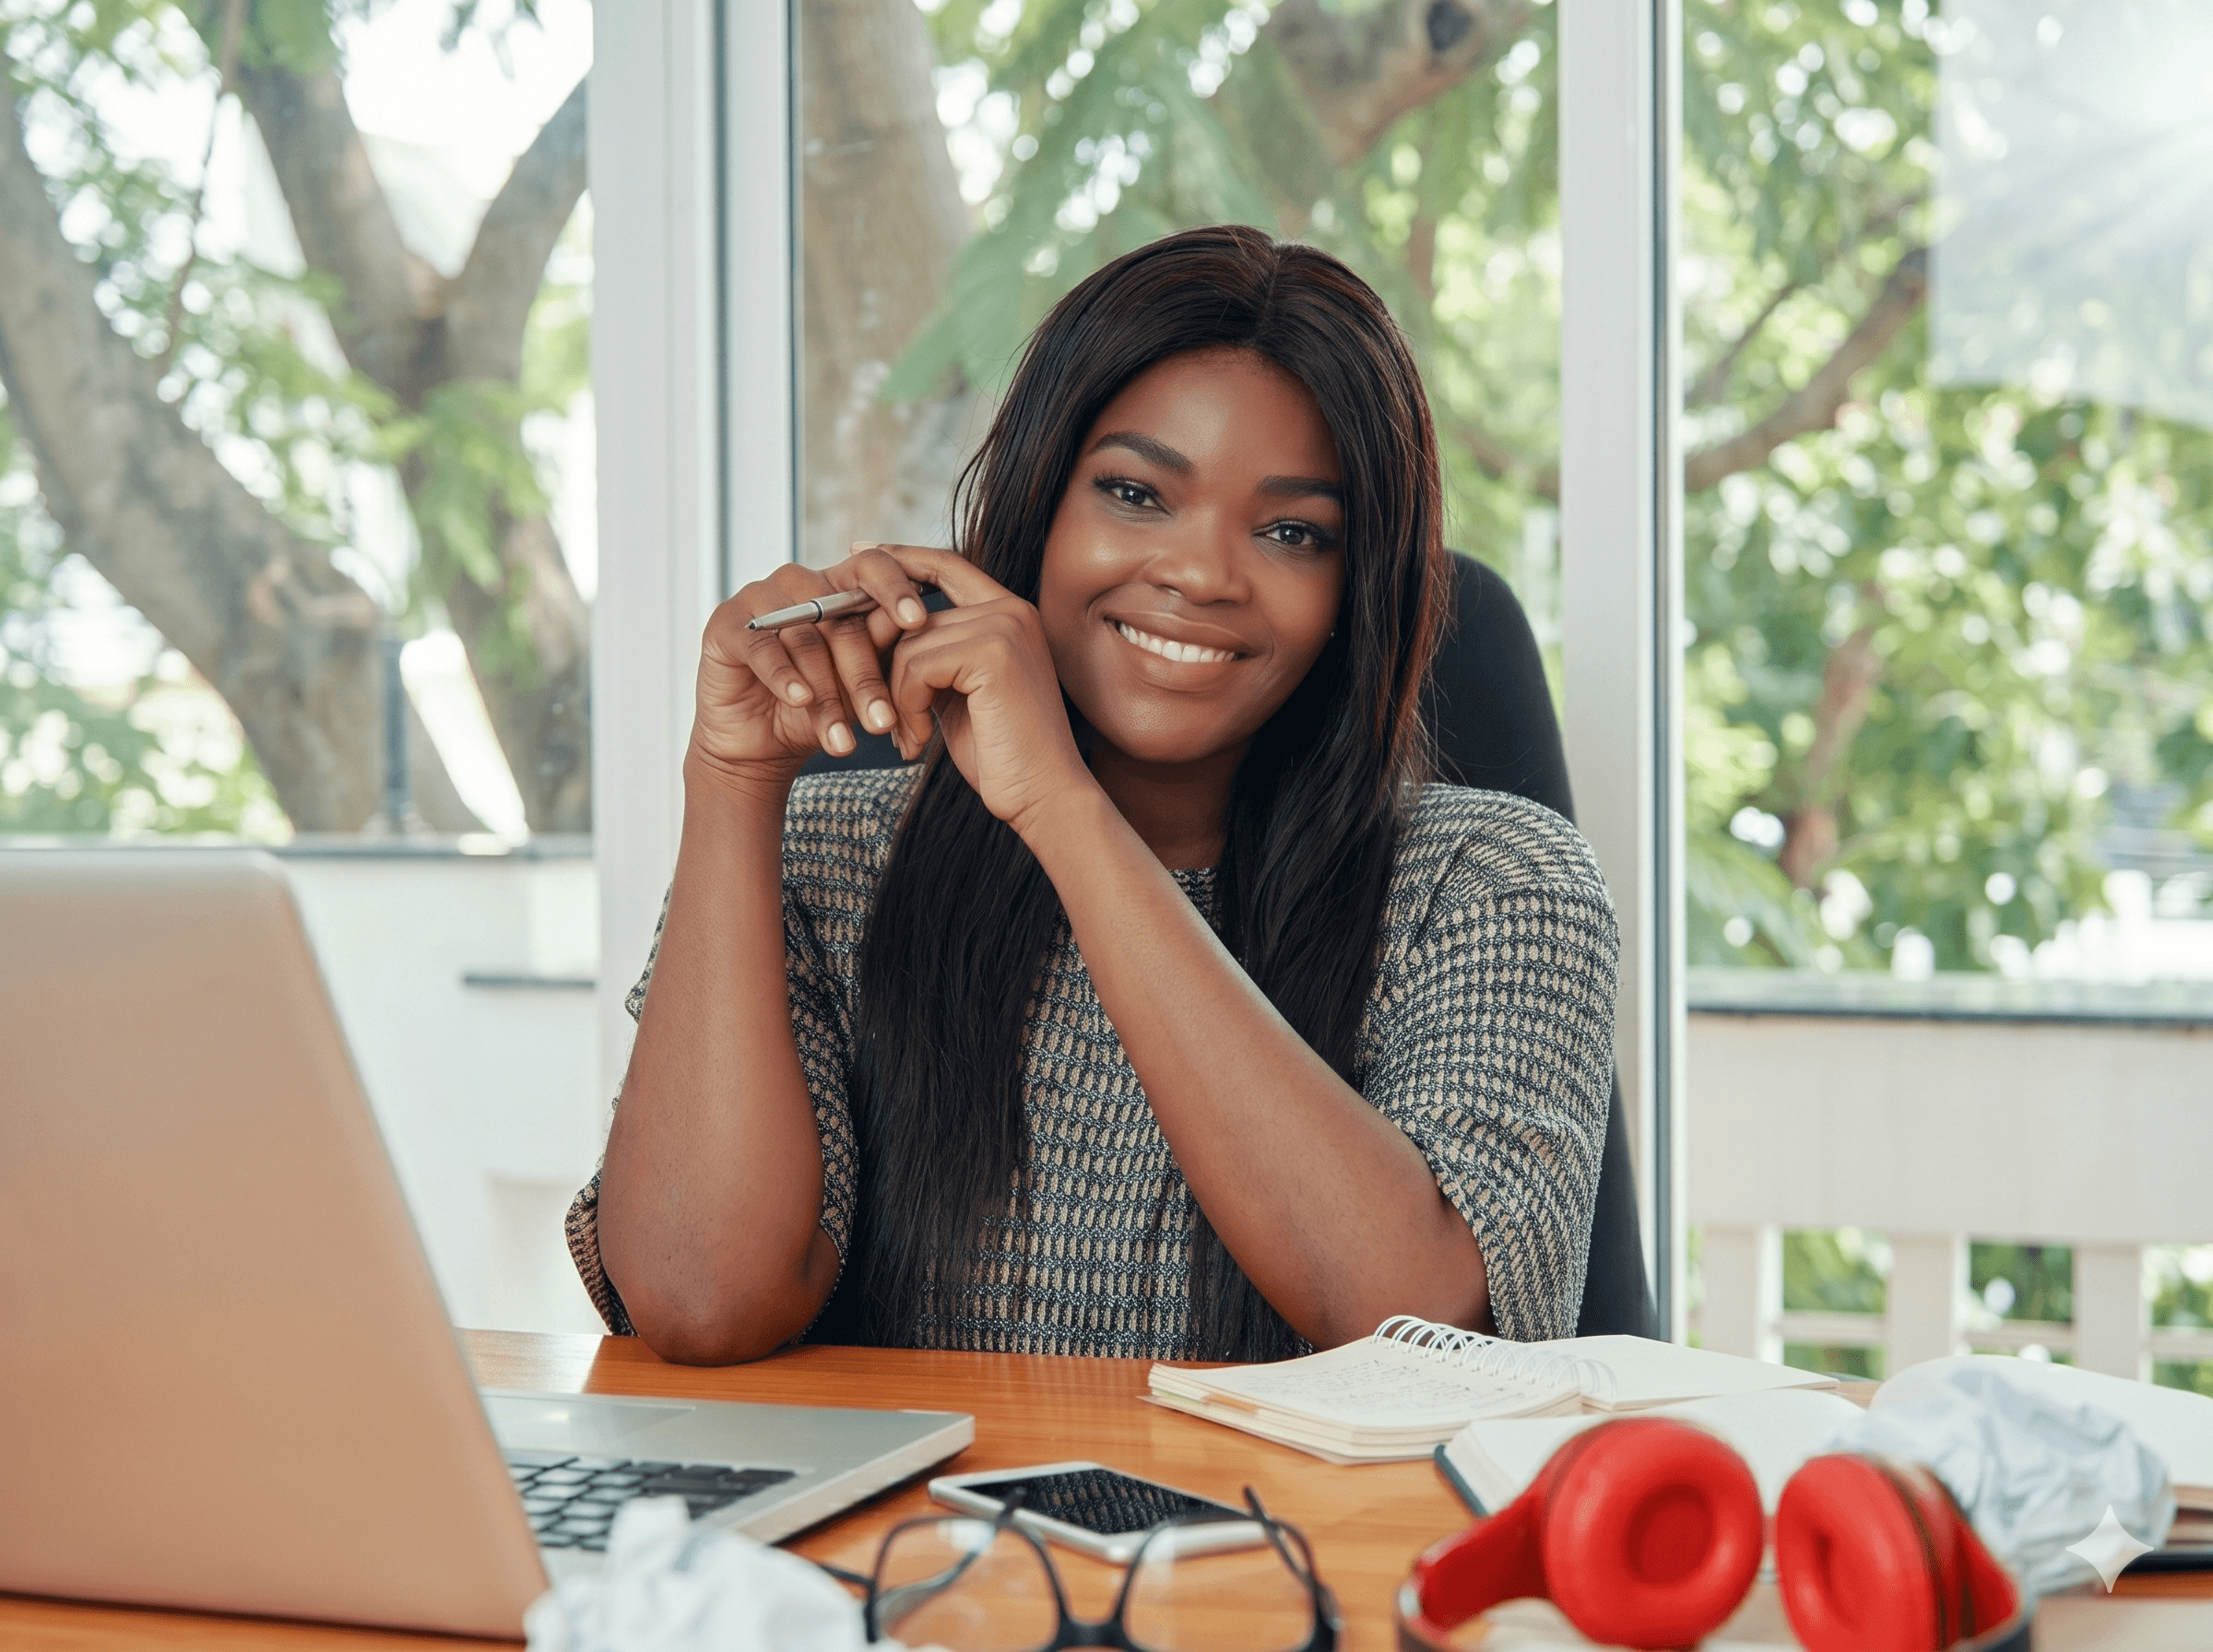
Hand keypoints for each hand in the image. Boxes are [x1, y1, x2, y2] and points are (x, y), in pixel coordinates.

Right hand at [687, 546, 933, 794]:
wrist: (760, 744)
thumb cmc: (817, 708)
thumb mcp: (858, 685)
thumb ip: (881, 652)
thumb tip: (917, 627)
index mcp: (841, 587)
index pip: (874, 569)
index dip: (897, 590)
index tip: (918, 621)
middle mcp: (802, 584)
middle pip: (842, 619)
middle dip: (865, 678)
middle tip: (883, 722)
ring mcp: (761, 600)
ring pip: (806, 640)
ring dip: (827, 695)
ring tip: (843, 741)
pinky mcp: (727, 625)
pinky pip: (762, 647)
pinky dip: (784, 676)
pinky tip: (799, 699)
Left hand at [869, 546, 1096, 838]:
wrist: (1043, 797)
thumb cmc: (1000, 755)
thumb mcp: (959, 695)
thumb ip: (933, 658)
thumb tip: (878, 633)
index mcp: (1009, 615)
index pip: (946, 564)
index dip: (900, 558)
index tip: (859, 556)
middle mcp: (1011, 611)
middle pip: (911, 615)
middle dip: (882, 664)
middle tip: (883, 718)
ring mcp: (1004, 627)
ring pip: (909, 645)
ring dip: (895, 698)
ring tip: (909, 738)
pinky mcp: (993, 652)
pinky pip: (915, 666)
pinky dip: (907, 707)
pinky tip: (920, 739)